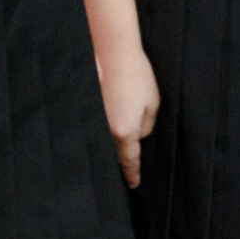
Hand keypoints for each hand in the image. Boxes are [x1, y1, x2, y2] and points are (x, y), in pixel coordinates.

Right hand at [96, 40, 160, 188]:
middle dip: (119, 165)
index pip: (129, 161)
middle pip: (113, 155)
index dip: (132, 174)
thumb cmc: (136, 76)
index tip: (133, 185)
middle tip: (124, 175)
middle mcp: (106, 131)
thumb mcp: (152, 103)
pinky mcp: (87, 110)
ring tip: (113, 157)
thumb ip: (146, 126)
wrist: (112, 53)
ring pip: (102, 143)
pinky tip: (101, 133)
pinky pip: (95, 129)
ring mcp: (94, 121)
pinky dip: (99, 134)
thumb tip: (137, 136)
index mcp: (125, 132)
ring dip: (109, 149)